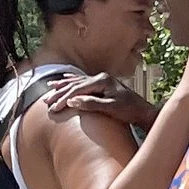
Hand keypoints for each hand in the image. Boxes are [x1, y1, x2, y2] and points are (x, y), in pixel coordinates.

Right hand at [39, 72, 161, 134]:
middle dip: (60, 93)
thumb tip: (72, 100)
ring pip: (77, 82)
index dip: (64, 99)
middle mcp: (100, 77)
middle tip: (46, 102)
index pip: (78, 90)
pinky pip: (83, 82)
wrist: (143, 111)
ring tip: (49, 89)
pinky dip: (71, 82)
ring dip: (63, 86)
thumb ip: (91, 103)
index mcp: (102, 81)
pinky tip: (64, 80)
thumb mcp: (110, 108)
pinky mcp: (102, 85)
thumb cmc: (129, 111)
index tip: (54, 108)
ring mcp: (101, 80)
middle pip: (75, 84)